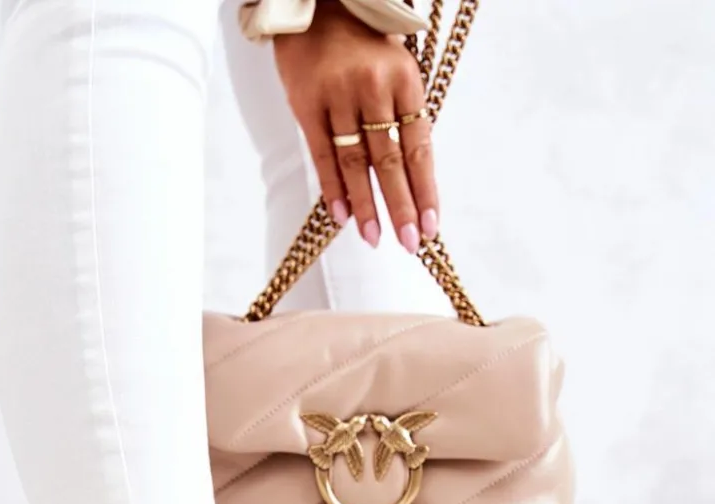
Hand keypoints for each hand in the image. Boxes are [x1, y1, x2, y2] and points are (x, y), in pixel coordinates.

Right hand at [273, 2, 437, 251]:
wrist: (317, 3)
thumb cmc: (362, 42)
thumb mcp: (396, 68)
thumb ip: (402, 116)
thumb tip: (410, 177)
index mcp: (405, 80)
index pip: (420, 148)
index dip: (426, 191)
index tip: (430, 227)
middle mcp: (374, 88)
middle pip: (390, 161)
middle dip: (401, 207)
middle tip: (408, 244)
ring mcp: (339, 95)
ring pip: (356, 162)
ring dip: (366, 205)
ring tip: (374, 238)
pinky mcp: (307, 103)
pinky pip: (322, 153)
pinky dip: (332, 188)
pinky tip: (341, 216)